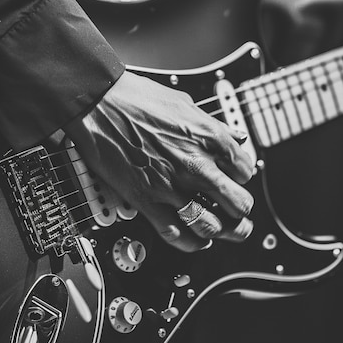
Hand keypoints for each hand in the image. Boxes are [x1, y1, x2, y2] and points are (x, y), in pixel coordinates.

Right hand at [64, 71, 254, 251]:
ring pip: (211, 225)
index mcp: (209, 137)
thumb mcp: (186, 103)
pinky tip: (198, 241)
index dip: (243, 176)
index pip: (245, 169)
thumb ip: (213, 126)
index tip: (236, 178)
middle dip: (243, 211)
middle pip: (237, 203)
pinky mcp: (145, 200)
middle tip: (242, 214)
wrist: (97, 103)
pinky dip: (192, 243)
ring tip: (228, 231)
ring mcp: (170, 185)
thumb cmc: (136, 98)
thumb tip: (234, 137)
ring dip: (225, 232)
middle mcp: (195, 164)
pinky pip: (176, 233)